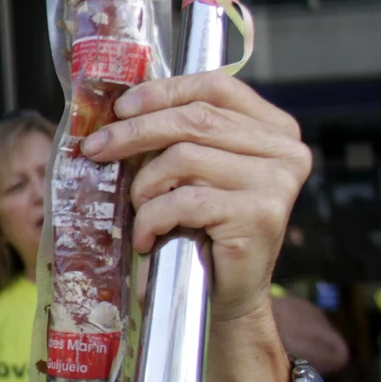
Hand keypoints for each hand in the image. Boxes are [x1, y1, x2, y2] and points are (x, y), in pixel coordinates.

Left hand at [82, 71, 310, 325]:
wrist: (227, 294)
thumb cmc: (203, 226)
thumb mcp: (193, 169)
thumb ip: (176, 133)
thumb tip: (116, 109)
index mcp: (273, 128)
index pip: (216, 88)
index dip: (164, 91)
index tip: (121, 107)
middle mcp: (285, 150)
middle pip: (194, 120)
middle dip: (134, 133)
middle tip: (95, 148)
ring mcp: (277, 182)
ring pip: (184, 158)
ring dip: (145, 186)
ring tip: (139, 209)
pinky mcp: (260, 215)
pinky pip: (184, 201)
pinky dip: (153, 218)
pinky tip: (147, 237)